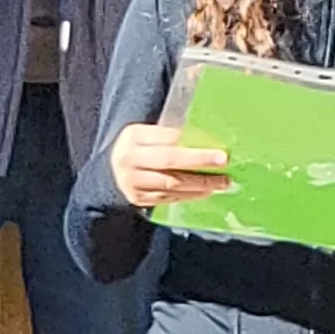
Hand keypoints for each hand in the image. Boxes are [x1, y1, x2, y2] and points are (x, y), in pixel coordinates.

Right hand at [108, 122, 231, 207]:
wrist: (110, 170)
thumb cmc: (138, 148)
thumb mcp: (147, 135)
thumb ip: (170, 137)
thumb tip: (208, 143)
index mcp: (133, 136)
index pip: (167, 138)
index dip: (193, 144)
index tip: (218, 149)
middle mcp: (128, 159)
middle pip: (169, 161)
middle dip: (199, 162)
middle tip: (223, 162)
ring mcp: (131, 181)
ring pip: (171, 183)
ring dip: (200, 184)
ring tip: (221, 182)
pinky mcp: (137, 198)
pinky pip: (168, 197)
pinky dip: (189, 195)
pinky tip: (205, 192)